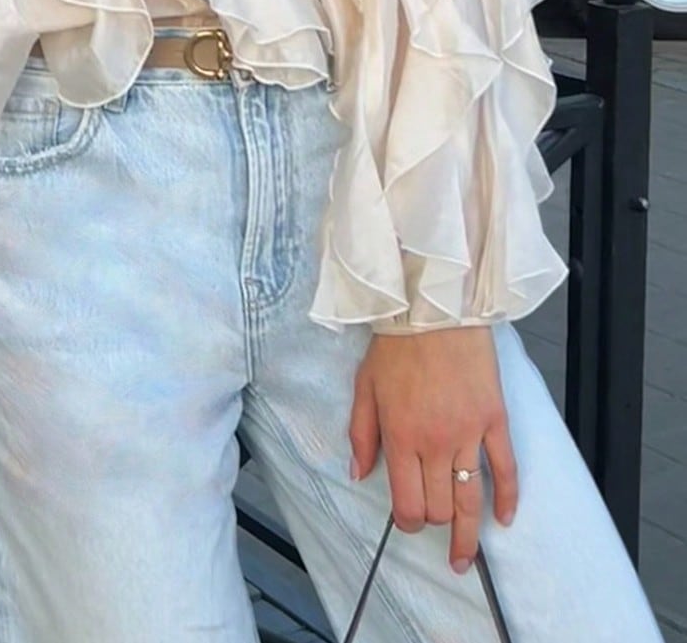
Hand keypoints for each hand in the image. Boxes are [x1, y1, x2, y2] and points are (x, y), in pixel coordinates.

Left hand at [349, 328, 517, 573]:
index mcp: (400, 436)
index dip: (408, 522)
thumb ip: (360, 433)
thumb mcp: (364, 386)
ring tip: (467, 557)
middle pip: (440, 506)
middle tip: (434, 527)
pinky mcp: (494, 420)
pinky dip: (507, 498)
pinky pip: (505, 468)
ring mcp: (469, 433)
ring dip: (470, 534)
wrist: (433, 308)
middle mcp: (435, 442)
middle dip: (435, 524)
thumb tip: (358, 473)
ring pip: (471, 497)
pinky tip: (504, 518)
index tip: (408, 522)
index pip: (407, 501)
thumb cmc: (396, 344)